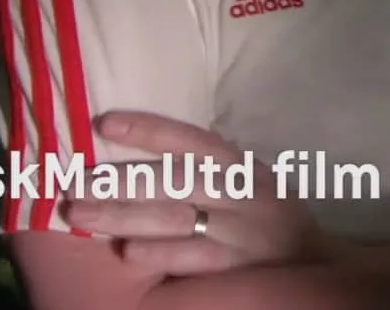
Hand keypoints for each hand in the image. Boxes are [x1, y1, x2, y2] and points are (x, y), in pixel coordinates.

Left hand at [60, 111, 337, 275]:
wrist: (315, 265)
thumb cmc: (268, 220)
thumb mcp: (250, 184)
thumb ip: (209, 170)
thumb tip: (144, 148)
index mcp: (241, 167)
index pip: (193, 141)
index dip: (150, 130)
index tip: (104, 123)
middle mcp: (242, 192)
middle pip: (175, 179)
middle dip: (121, 179)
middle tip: (74, 181)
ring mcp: (241, 229)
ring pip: (177, 216)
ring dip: (125, 215)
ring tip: (81, 213)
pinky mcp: (239, 265)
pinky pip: (196, 255)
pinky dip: (161, 253)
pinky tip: (127, 251)